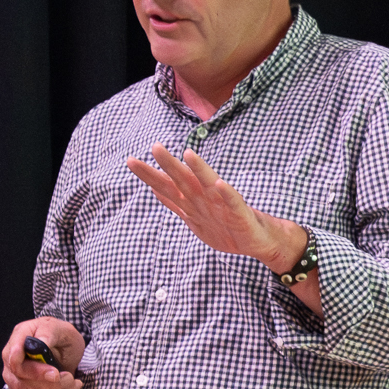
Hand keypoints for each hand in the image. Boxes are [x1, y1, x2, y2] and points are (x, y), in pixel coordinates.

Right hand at [1, 316, 84, 388]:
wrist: (65, 350)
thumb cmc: (62, 337)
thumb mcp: (62, 329)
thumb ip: (50, 332)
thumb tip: (41, 343)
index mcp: (20, 335)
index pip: (14, 356)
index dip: (33, 368)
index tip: (54, 373)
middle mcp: (11, 355)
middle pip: (19, 376)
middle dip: (46, 381)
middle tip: (69, 377)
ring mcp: (12, 374)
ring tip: (72, 382)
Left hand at [127, 144, 307, 271]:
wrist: (257, 241)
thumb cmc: (225, 226)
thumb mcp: (194, 218)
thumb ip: (175, 203)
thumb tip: (153, 189)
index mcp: (192, 201)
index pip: (166, 186)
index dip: (149, 175)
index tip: (131, 161)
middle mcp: (205, 198)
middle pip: (184, 180)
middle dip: (169, 165)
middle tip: (155, 147)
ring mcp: (223, 204)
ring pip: (208, 185)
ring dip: (199, 170)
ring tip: (189, 154)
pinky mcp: (240, 214)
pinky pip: (233, 202)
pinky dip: (226, 193)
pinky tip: (219, 184)